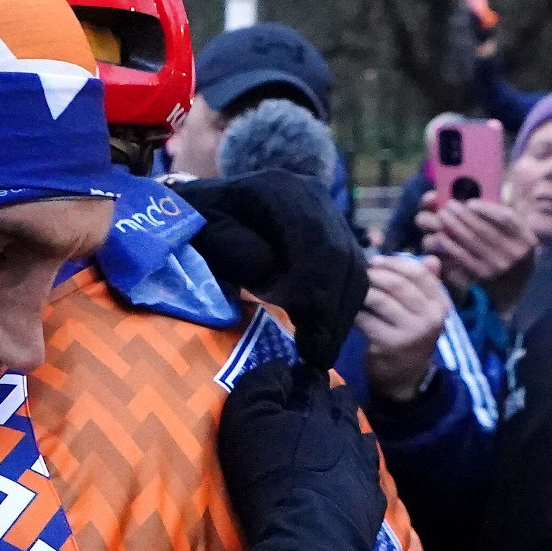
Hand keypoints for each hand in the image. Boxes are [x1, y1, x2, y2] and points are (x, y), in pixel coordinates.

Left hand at [171, 170, 368, 369]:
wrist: (204, 208)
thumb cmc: (197, 226)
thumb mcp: (205, 235)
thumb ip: (236, 250)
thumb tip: (273, 271)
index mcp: (281, 191)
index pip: (318, 245)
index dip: (317, 295)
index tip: (305, 341)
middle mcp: (314, 195)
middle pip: (342, 258)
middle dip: (331, 313)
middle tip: (316, 359)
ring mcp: (328, 213)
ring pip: (354, 270)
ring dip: (339, 317)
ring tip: (318, 354)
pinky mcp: (334, 234)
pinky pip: (351, 275)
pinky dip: (340, 309)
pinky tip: (321, 335)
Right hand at [217, 360, 386, 550]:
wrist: (309, 538)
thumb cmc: (269, 479)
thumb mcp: (247, 422)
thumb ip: (260, 386)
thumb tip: (279, 366)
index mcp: (314, 410)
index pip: (311, 380)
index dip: (303, 374)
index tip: (298, 372)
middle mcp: (344, 430)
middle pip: (342, 404)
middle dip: (333, 395)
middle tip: (327, 393)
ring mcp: (362, 464)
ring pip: (360, 434)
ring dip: (351, 426)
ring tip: (345, 426)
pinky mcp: (371, 496)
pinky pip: (370, 469)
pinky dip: (363, 461)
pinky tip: (359, 464)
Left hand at [356, 255, 448, 402]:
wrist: (405, 377)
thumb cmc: (411, 335)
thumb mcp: (425, 311)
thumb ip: (425, 283)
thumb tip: (430, 257)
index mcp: (441, 304)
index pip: (420, 273)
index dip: (394, 262)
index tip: (375, 261)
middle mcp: (431, 317)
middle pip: (398, 284)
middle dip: (374, 274)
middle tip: (359, 272)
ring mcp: (411, 332)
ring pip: (380, 299)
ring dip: (362, 290)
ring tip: (352, 287)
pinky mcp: (390, 344)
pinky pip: (366, 319)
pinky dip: (354, 311)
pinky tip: (349, 308)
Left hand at [416, 190, 536, 306]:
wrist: (512, 287)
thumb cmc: (510, 252)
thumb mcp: (518, 237)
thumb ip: (505, 220)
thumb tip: (479, 202)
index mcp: (526, 239)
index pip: (507, 217)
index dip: (486, 208)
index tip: (470, 203)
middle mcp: (515, 252)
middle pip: (484, 228)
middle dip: (463, 215)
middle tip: (449, 205)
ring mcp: (499, 264)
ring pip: (471, 240)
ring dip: (454, 225)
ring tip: (442, 215)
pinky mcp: (483, 274)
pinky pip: (463, 255)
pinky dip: (450, 243)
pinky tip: (441, 235)